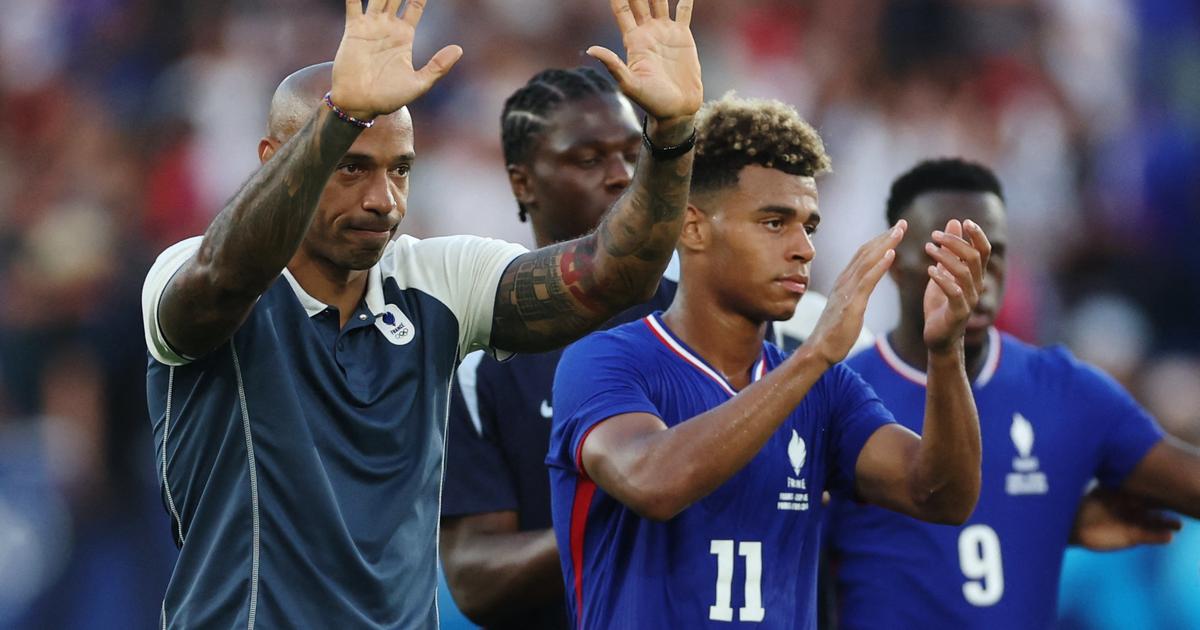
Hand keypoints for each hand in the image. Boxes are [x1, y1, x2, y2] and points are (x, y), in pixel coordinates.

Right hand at [331, 0, 462, 119]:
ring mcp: (370, 26)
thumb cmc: (389, 98)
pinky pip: (353, 3)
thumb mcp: (419, 84)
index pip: (415, 5)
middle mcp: (388, 27)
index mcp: (404, 36)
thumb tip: (459, 49)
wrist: (360, 104)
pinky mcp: (353, 29)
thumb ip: (438, 66)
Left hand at [588, 0, 702, 122]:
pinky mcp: (683, 37)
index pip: (622, 9)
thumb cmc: (651, 101)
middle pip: (640, 0)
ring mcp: (665, 33)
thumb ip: (613, 65)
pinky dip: (685, 0)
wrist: (677, 111)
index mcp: (633, 41)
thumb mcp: (630, 84)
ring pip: (660, 1)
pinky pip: (684, 11)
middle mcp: (648, 32)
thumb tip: (590, 49)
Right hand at [806, 222, 906, 366]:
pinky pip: (867, 280)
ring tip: (900, 232)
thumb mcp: (845, 308)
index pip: (862, 255)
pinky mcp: (851, 304)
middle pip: (866, 252)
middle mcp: (844, 281)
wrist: (818, 350)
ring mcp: (846, 291)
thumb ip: (853, 294)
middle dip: (885, 236)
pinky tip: (891, 255)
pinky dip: (879, 265)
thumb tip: (861, 287)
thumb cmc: (833, 334)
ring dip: (885, 245)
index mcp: (843, 282)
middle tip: (902, 223)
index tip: (895, 230)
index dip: (879, 241)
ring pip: (868, 261)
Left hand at [922, 220, 989, 353]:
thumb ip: (950, 250)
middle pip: (974, 257)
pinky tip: (930, 270)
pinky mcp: (958, 313)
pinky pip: (954, 292)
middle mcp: (976, 286)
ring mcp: (969, 300)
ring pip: (964, 272)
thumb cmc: (941, 304)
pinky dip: (942, 279)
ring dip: (945, 257)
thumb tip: (955, 222)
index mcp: (974, 276)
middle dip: (955, 242)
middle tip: (934, 235)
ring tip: (928, 248)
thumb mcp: (943, 272)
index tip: (965, 222)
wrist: (939, 338)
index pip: (984, 251)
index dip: (978, 235)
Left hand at [1071, 486, 1180, 550]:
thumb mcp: (1100, 494)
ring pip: (1155, 522)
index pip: (1144, 491)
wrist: (1075, 528)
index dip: (1155, 491)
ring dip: (1166, 523)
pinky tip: (1168, 537)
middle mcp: (1132, 507)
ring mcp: (1134, 522)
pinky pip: (1149, 537)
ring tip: (1177, 525)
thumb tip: (1119, 466)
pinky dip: (1159, 537)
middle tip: (1179, 505)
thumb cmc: (1084, 507)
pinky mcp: (1133, 537)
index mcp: (1125, 494)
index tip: (1164, 489)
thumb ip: (1113, 486)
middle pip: (1154, 506)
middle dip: (1166, 506)